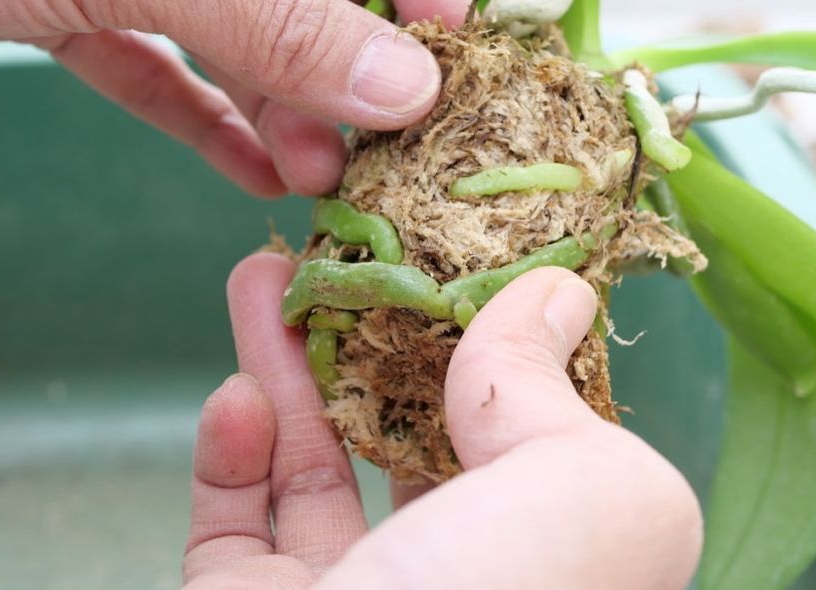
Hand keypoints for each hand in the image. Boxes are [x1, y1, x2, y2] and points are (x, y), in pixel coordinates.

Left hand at [0, 0, 471, 195]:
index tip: (449, 36)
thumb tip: (401, 83)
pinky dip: (203, 113)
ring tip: (314, 173)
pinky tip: (251, 174)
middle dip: (332, 46)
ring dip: (279, 97)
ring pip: (232, 11)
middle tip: (360, 128)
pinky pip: (159, 54)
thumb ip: (262, 19)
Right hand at [182, 254, 702, 588]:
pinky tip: (232, 396)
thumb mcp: (585, 495)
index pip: (525, 435)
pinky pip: (236, 529)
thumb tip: (554, 295)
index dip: (490, 342)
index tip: (448, 261)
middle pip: (407, 436)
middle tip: (336, 256)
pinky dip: (230, 453)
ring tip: (258, 277)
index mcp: (555, 564)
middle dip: (368, 338)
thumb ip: (557, 391)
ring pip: (312, 467)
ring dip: (282, 366)